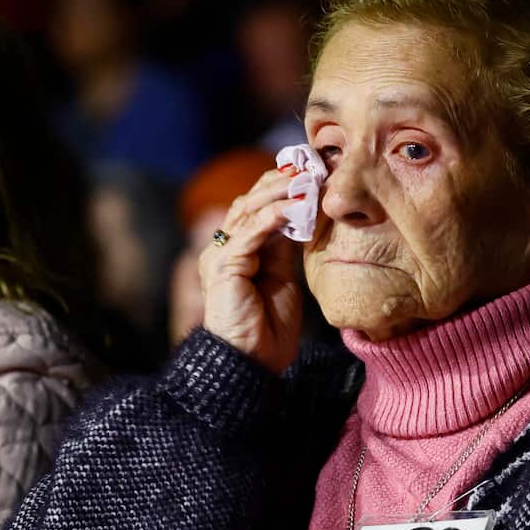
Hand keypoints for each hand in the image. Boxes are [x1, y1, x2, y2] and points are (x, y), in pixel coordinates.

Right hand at [199, 168, 303, 374]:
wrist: (250, 363)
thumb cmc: (267, 329)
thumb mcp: (282, 278)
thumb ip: (285, 247)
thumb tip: (302, 213)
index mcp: (236, 250)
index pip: (255, 207)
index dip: (280, 186)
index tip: (310, 169)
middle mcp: (222, 248)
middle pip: (248, 202)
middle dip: (280, 181)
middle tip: (310, 165)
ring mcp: (218, 256)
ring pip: (247, 211)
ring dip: (279, 193)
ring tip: (307, 179)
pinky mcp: (222, 267)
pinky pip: (249, 233)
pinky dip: (273, 216)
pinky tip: (295, 206)